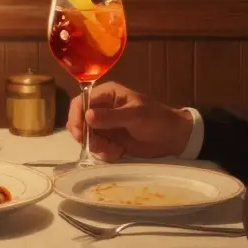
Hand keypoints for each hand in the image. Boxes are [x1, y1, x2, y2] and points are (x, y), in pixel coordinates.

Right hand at [67, 81, 194, 161]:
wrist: (172, 137)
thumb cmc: (156, 119)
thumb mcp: (135, 115)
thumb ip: (111, 116)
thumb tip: (87, 116)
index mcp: (106, 94)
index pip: (81, 102)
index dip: (75, 117)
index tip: (79, 133)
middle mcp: (101, 108)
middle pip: (79, 121)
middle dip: (87, 136)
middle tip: (101, 146)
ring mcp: (104, 125)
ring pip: (86, 137)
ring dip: (98, 146)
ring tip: (116, 150)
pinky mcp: (108, 140)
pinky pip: (96, 148)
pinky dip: (104, 153)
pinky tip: (119, 152)